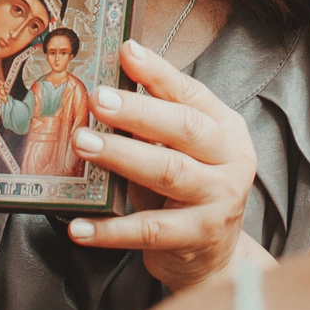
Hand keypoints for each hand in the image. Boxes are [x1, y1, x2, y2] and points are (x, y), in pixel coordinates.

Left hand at [65, 39, 260, 294]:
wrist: (216, 257)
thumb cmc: (188, 193)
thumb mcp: (182, 151)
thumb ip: (155, 122)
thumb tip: (107, 87)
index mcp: (226, 130)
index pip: (191, 94)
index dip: (158, 72)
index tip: (125, 51)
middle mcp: (230, 161)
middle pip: (184, 128)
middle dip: (139, 111)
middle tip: (98, 99)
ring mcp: (218, 200)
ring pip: (168, 172)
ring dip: (122, 156)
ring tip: (83, 144)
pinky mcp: (198, 237)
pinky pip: (149, 230)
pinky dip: (111, 229)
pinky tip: (80, 226)